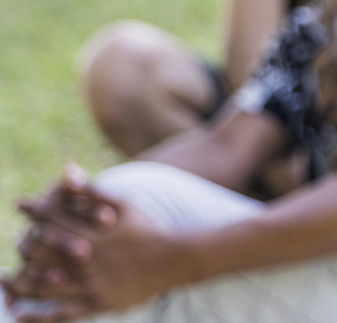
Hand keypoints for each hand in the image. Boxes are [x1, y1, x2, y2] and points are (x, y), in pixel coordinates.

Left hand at [4, 186, 181, 320]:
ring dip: (20, 283)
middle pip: (42, 252)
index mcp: (93, 233)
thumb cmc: (148, 228)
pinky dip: (38, 315)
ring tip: (5, 280)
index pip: (53, 218)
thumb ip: (93, 191)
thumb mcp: (124, 205)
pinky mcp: (98, 302)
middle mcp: (88, 259)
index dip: (33, 209)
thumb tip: (66, 172)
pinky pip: (62, 313)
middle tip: (14, 240)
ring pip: (45, 285)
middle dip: (23, 245)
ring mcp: (92, 282)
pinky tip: (19, 312)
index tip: (19, 203)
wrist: (175, 258)